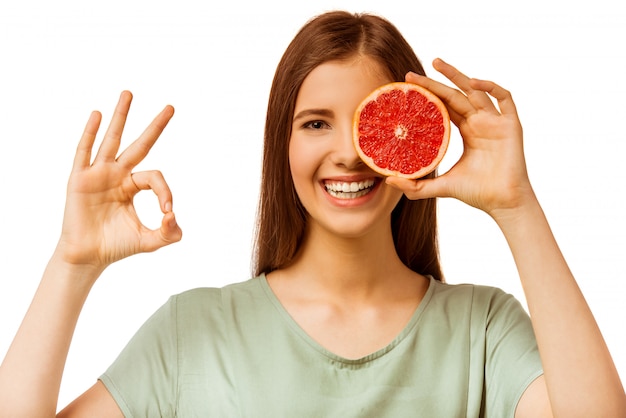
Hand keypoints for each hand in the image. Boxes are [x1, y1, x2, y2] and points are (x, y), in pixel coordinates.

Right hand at [56, 91, 181, 270]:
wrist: (88, 257)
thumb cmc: (116, 246)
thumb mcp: (150, 240)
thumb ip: (170, 233)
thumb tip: (175, 217)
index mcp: (133, 186)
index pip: (155, 178)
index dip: (166, 192)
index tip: (168, 212)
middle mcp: (117, 175)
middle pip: (139, 144)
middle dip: (155, 126)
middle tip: (171, 107)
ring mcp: (98, 174)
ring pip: (112, 140)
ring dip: (121, 116)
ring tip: (130, 93)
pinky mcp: (79, 179)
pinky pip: (84, 151)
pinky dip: (90, 132)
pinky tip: (98, 115)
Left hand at [386, 59, 535, 217]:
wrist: (503, 203)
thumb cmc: (476, 193)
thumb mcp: (441, 187)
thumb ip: (416, 186)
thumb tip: (389, 181)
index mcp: (467, 132)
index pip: (445, 107)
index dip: (429, 96)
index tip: (407, 89)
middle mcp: (480, 122)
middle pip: (455, 94)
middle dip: (434, 82)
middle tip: (410, 74)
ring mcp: (496, 121)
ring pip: (476, 90)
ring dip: (458, 75)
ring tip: (436, 64)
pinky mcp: (511, 125)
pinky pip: (504, 98)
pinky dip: (491, 86)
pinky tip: (473, 82)